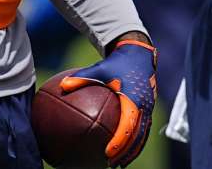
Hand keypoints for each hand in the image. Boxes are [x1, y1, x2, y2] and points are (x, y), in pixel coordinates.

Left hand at [61, 37, 156, 166]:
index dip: (118, 142)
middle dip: (126, 152)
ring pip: (143, 135)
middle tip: (111, 164)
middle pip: (137, 136)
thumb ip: (81, 78)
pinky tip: (125, 149)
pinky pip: (144, 128)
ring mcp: (148, 107)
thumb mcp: (99, 68)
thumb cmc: (116, 62)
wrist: (138, 53)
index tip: (107, 153)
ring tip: (120, 164)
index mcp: (133, 98)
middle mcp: (144, 105)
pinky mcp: (149, 107)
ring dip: (133, 150)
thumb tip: (62, 86)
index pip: (127, 126)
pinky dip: (136, 140)